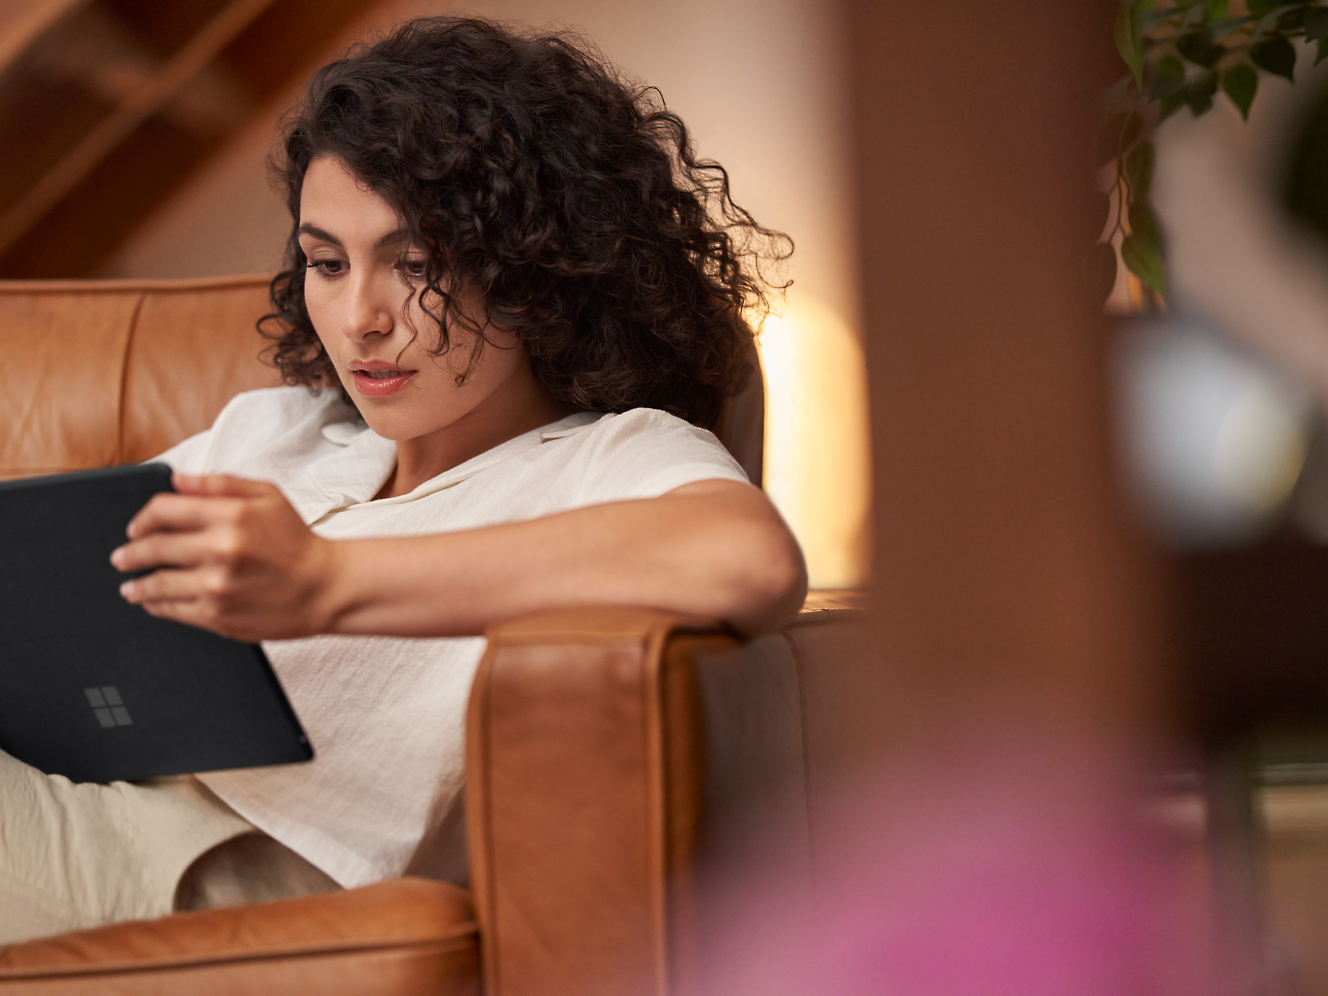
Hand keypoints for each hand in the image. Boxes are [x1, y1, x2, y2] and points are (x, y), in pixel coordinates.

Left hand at [110, 473, 340, 640]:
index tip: (136, 527)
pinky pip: (173, 610)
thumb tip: (177, 479)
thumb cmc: (297, 541)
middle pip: (153, 547)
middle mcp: (220, 550)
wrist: (326, 587)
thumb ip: (221, 483)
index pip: (163, 510)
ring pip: (156, 584)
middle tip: (121, 557)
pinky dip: (156, 605)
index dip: (143, 517)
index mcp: (231, 515)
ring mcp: (217, 586)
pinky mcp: (218, 616)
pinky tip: (153, 602)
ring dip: (137, 584)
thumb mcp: (268, 496)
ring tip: (130, 586)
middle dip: (130, 552)